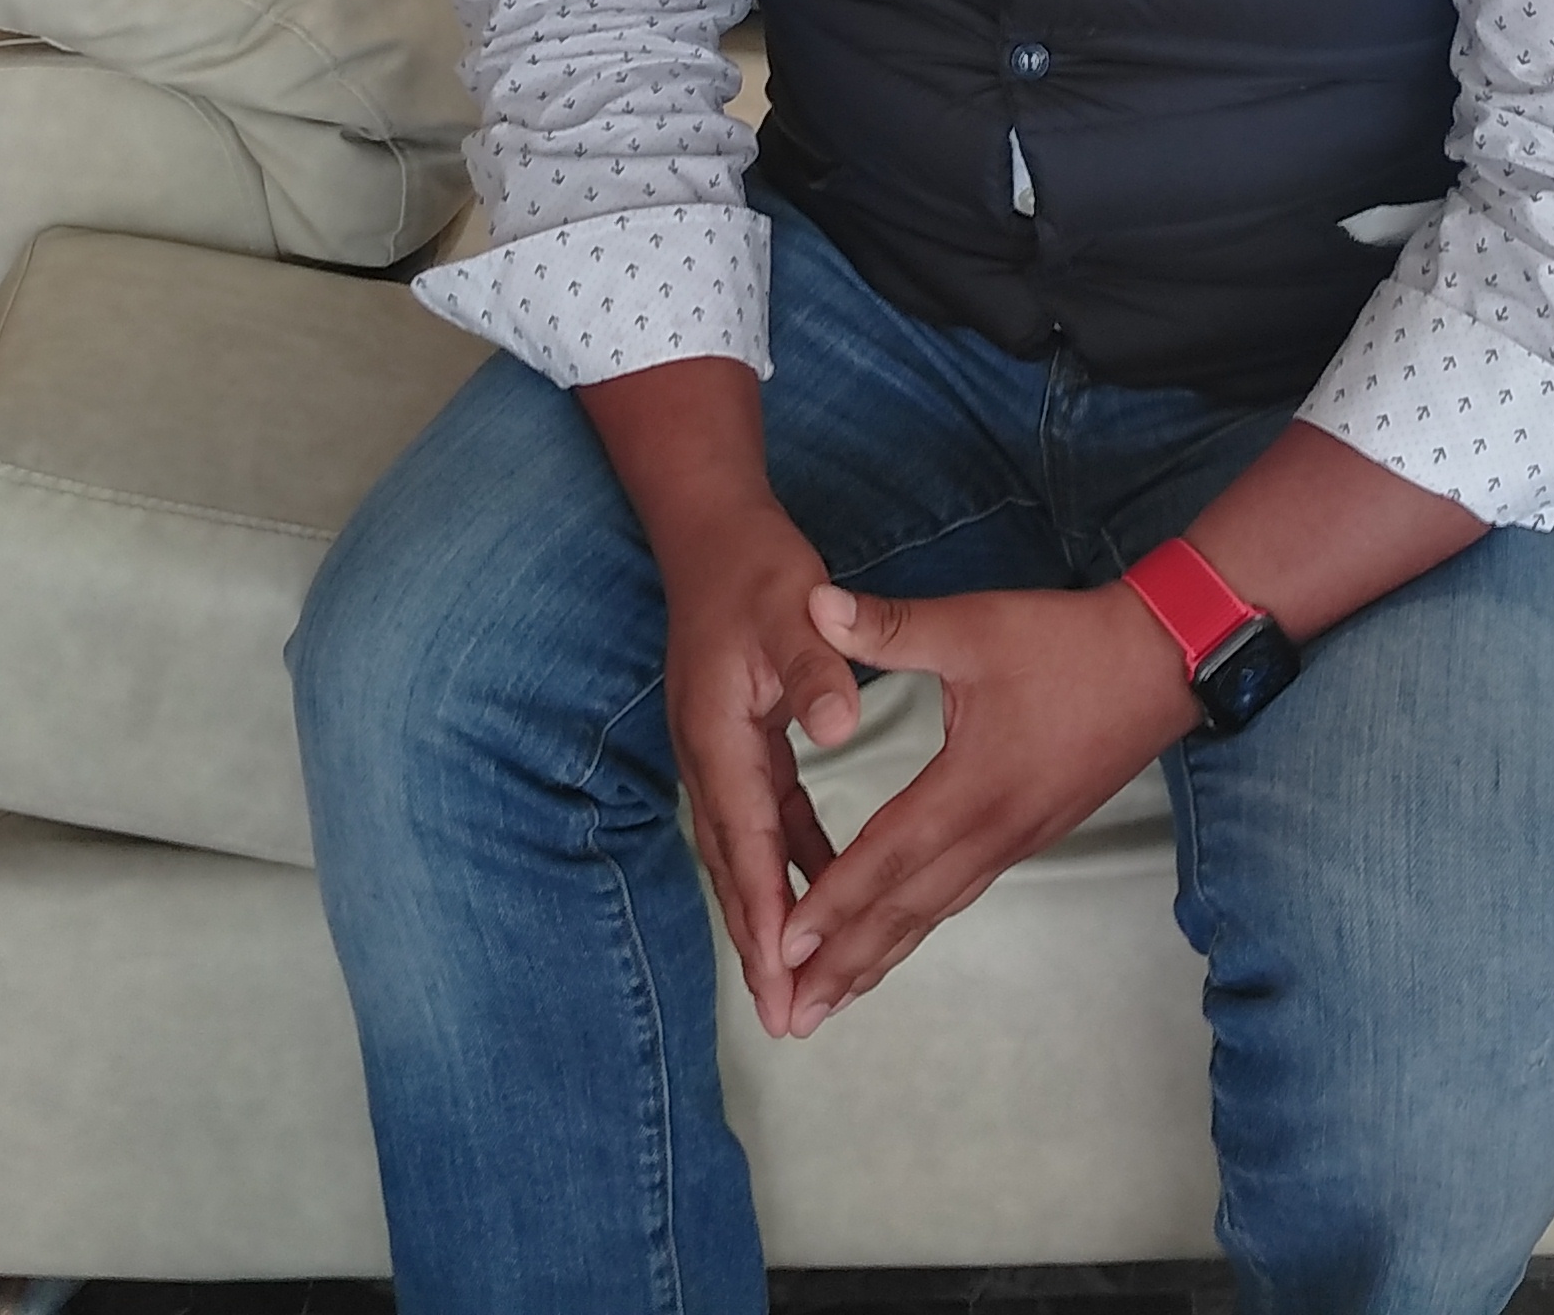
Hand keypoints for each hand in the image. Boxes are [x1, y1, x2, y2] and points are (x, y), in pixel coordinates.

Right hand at [653, 499, 868, 1041]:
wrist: (712, 532)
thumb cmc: (757, 569)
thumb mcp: (792, 612)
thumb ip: (819, 671)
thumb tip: (844, 725)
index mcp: (719, 736)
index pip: (746, 845)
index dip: (765, 919)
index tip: (782, 982)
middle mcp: (709, 757)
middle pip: (734, 871)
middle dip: (760, 948)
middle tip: (789, 1020)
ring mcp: (718, 754)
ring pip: (746, 855)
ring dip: (770, 918)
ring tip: (799, 985)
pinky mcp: (738, 745)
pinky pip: (765, 823)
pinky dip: (789, 865)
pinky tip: (825, 890)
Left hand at [769, 577, 1199, 1033]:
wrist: (1164, 661)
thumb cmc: (1070, 644)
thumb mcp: (974, 625)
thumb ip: (890, 626)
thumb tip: (814, 605)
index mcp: (972, 788)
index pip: (885, 858)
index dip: (830, 904)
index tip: (782, 949)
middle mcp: (993, 831)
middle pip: (906, 911)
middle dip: (844, 965)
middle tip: (792, 1016)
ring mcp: (1015, 840)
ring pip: (933, 912)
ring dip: (878, 957)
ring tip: (830, 999)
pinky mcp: (1029, 833)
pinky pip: (958, 894)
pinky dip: (916, 925)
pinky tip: (894, 935)